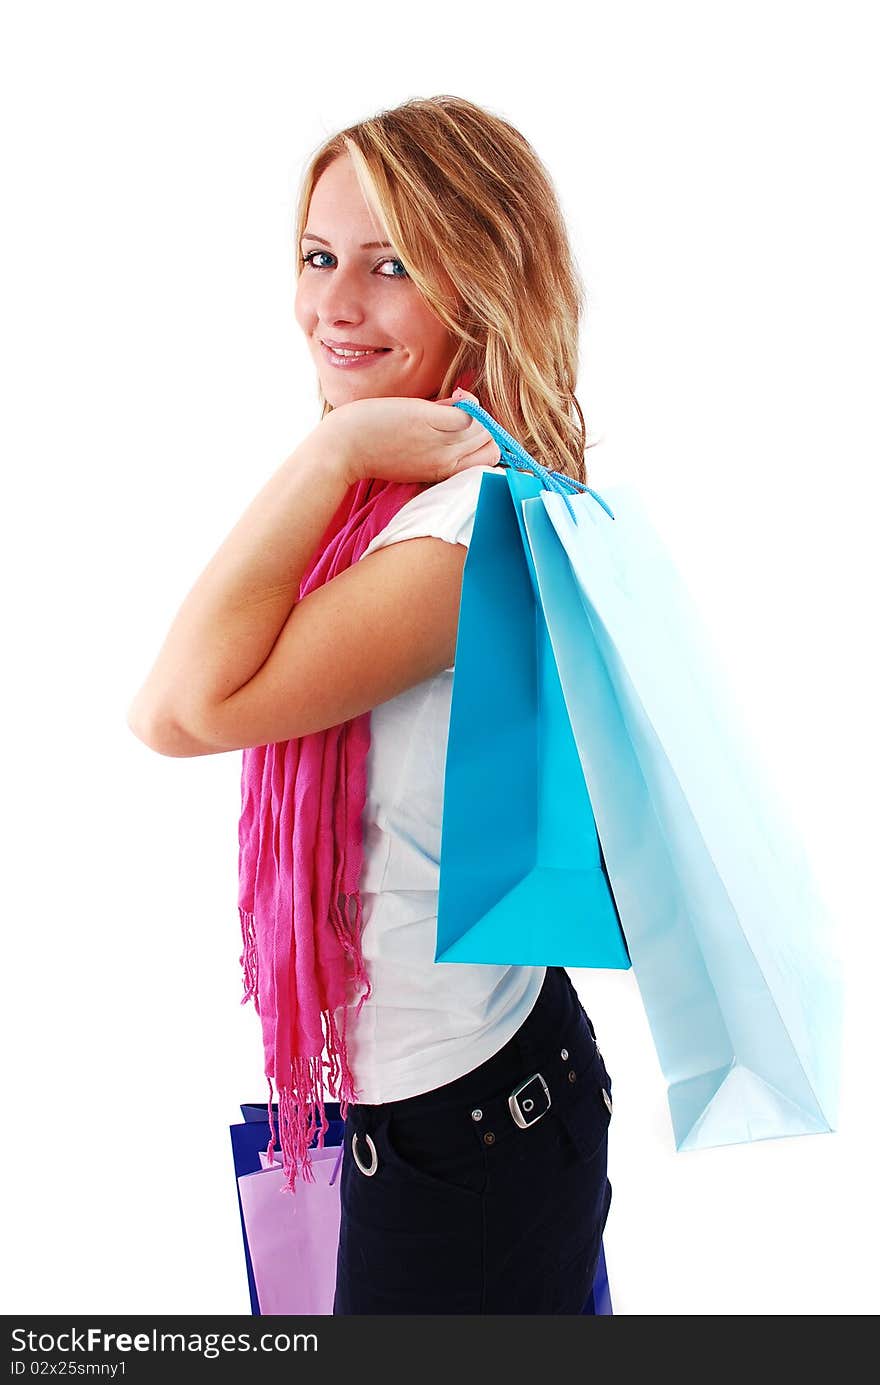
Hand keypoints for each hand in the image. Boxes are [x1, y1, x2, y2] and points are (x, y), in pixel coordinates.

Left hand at [322, 387, 501, 485]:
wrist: (344, 449)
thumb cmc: (374, 451)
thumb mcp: (414, 458)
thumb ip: (438, 442)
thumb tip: (460, 411)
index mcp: (443, 472)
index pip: (488, 461)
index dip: (484, 444)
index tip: (468, 433)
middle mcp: (446, 461)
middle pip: (491, 444)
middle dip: (482, 426)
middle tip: (458, 416)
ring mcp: (440, 442)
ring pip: (485, 427)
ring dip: (473, 412)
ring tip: (451, 406)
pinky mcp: (430, 420)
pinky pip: (468, 411)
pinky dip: (464, 402)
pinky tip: (446, 398)